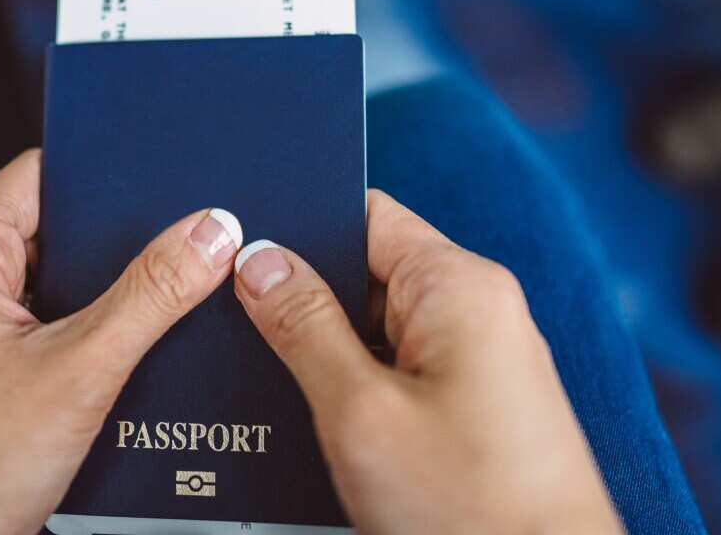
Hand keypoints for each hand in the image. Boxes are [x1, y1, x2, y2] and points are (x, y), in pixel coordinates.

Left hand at [0, 150, 243, 533]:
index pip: (48, 173)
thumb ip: (151, 295)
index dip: (112, 181)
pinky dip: (68, 333)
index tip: (167, 198)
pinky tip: (100, 365)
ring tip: (131, 328)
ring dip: (91, 299)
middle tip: (164, 274)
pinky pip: (28, 317)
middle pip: (52, 226)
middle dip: (111, 251)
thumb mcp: (80, 373)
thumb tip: (208, 233)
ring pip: (44, 276)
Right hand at [232, 190, 623, 533]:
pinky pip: (401, 367)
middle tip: (239, 325)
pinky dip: (357, 384)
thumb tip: (260, 260)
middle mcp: (477, 309)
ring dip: (328, 350)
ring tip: (276, 379)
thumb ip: (304, 326)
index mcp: (457, 286)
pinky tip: (320, 416)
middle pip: (367, 270)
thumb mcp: (360, 411)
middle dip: (305, 297)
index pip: (365, 214)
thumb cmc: (471, 510)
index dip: (300, 226)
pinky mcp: (476, 403)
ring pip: (378, 326)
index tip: (240, 246)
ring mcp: (480, 358)